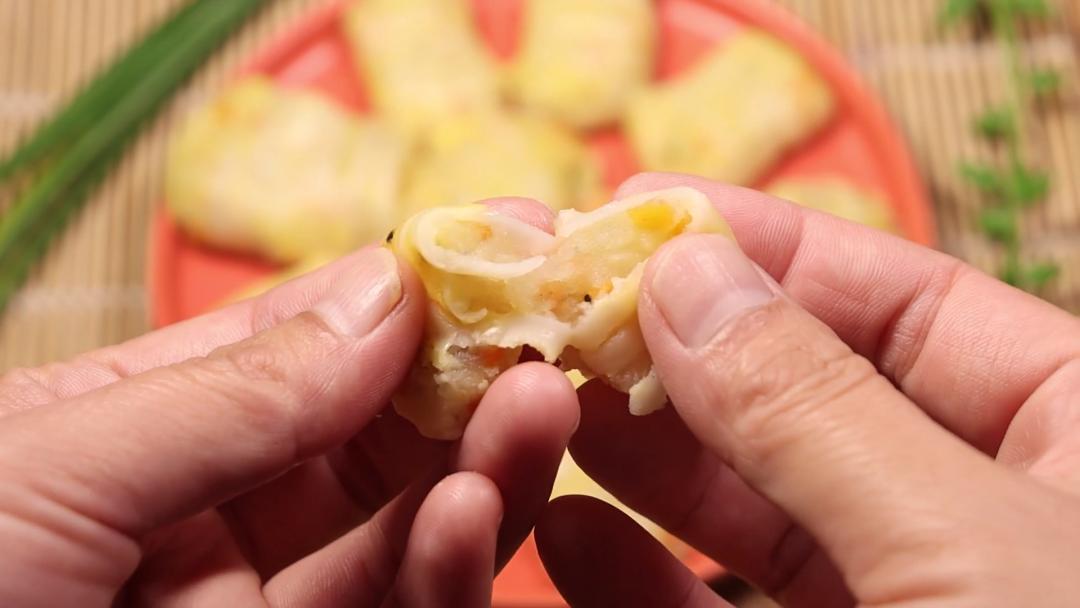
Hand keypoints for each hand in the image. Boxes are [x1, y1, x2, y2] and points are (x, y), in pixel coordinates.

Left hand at [0, 199, 578, 607]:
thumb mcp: (49, 469)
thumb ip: (233, 391)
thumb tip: (388, 292)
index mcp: (136, 432)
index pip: (297, 343)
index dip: (400, 292)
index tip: (502, 237)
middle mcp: (208, 518)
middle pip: (371, 435)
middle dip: (463, 381)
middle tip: (549, 330)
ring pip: (400, 528)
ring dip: (480, 468)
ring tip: (540, 407)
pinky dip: (441, 569)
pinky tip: (464, 511)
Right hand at [536, 173, 1079, 606]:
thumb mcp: (965, 542)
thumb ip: (817, 411)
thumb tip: (687, 273)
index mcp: (1072, 430)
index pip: (907, 301)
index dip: (770, 247)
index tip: (643, 210)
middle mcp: (980, 504)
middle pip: (804, 394)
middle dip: (679, 350)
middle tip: (563, 304)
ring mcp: (903, 589)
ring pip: (753, 502)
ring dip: (642, 456)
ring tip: (542, 396)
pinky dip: (642, 578)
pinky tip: (570, 531)